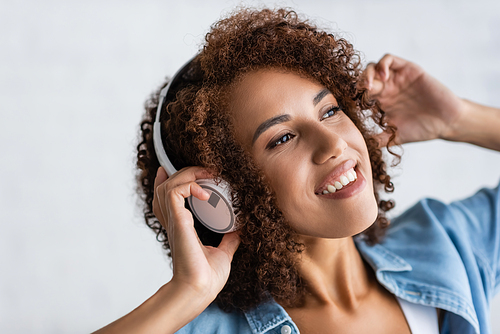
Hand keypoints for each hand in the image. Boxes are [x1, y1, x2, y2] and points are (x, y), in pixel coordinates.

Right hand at [153, 167, 239, 303]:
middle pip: (164, 187)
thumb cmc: (206, 278)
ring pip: (167, 185)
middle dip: (184, 173)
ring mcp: (174, 221)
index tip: (178, 171)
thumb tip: (239, 228)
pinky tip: (205, 192)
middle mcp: (174, 221)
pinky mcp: (179, 222)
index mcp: (181, 227)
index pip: (166, 198)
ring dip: (187, 175)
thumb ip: (229, 239)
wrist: (199, 290)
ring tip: (206, 176)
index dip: (169, 181)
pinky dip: (189, 185)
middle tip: (206, 171)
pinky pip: (175, 192)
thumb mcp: (222, 252)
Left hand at [360, 54, 465, 145]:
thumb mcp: (394, 137)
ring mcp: (397, 78)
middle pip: (364, 79)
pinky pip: (389, 59)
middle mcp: (387, 88)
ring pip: (373, 67)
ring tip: (369, 86)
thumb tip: (359, 147)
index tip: (352, 105)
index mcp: (380, 102)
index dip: (354, 97)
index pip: (361, 94)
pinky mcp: (408, 69)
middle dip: (359, 84)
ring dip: (367, 73)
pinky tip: (383, 77)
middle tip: (360, 93)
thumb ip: (378, 139)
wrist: (446, 122)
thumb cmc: (422, 129)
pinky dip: (382, 64)